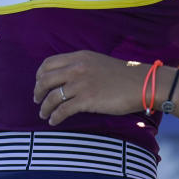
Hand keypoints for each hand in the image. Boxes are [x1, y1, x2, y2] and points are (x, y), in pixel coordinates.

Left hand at [33, 51, 148, 125]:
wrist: (141, 83)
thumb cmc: (123, 75)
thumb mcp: (98, 62)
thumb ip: (81, 66)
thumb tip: (66, 78)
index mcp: (80, 57)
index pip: (48, 63)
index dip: (39, 75)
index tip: (39, 84)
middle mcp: (77, 68)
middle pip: (45, 79)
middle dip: (37, 92)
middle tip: (37, 100)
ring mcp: (81, 84)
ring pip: (52, 97)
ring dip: (44, 107)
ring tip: (44, 114)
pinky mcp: (87, 100)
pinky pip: (63, 110)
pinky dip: (55, 117)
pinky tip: (54, 121)